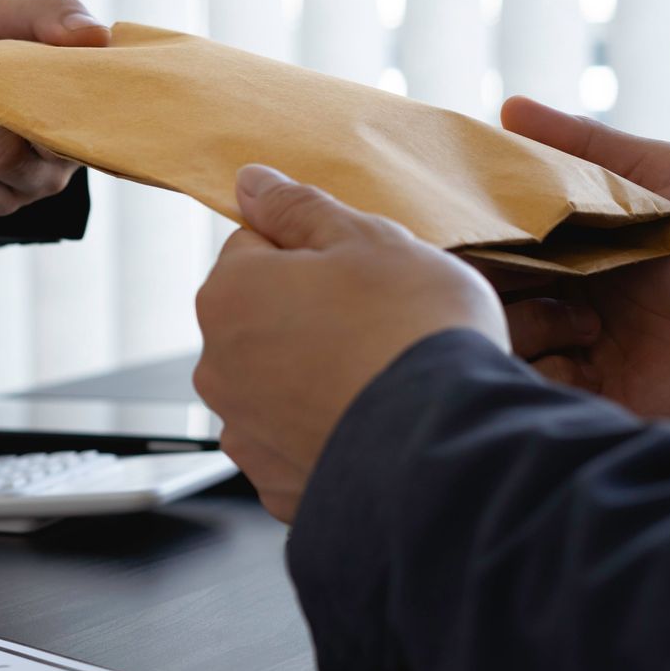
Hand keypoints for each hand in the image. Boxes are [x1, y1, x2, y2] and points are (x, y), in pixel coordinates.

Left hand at [0, 0, 106, 214]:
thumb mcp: (14, 10)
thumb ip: (55, 12)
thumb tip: (95, 34)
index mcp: (86, 113)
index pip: (101, 119)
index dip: (73, 91)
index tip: (39, 55)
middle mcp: (62, 159)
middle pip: (48, 142)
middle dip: (5, 92)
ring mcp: (23, 185)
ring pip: (3, 162)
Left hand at [193, 165, 507, 521]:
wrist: (452, 448)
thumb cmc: (414, 333)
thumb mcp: (368, 240)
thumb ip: (299, 209)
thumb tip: (251, 182)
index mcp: (227, 296)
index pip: (255, 247)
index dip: (314, 252)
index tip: (360, 271)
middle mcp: (217, 368)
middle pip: (263, 319)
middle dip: (313, 316)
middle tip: (382, 323)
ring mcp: (245, 433)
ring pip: (280, 384)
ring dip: (318, 378)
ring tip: (384, 380)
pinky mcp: (279, 488)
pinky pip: (301, 445)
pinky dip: (331, 435)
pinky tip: (377, 427)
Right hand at [497, 97, 669, 450]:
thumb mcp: (669, 176)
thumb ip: (588, 144)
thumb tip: (509, 106)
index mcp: (569, 251)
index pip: (493, 243)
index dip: (472, 234)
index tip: (465, 225)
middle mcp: (559, 300)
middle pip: (482, 293)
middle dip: (488, 281)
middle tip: (521, 272)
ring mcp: (569, 351)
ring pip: (495, 340)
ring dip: (526, 324)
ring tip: (585, 322)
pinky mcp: (583, 398)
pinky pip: (527, 387)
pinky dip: (541, 370)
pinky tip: (585, 352)